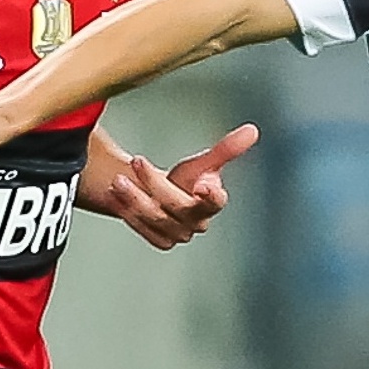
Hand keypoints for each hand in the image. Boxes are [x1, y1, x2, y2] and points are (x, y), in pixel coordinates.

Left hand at [97, 125, 260, 249]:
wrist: (162, 198)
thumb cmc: (187, 180)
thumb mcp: (203, 162)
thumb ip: (227, 149)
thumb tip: (252, 129)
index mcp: (213, 203)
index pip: (216, 201)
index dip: (211, 195)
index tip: (202, 184)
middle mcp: (198, 222)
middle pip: (178, 207)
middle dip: (156, 184)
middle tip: (137, 161)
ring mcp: (179, 233)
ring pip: (156, 219)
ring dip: (135, 199)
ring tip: (117, 180)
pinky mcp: (160, 239)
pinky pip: (142, 227)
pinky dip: (127, 211)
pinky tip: (115, 195)